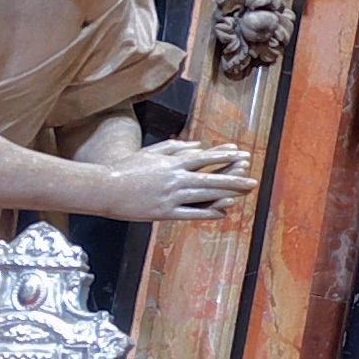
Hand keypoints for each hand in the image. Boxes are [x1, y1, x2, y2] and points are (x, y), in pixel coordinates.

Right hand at [93, 139, 253, 222]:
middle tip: (253, 180)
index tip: (240, 155)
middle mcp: (175, 179)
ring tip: (244, 194)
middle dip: (234, 179)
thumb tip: (198, 146)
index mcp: (171, 163)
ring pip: (205, 195)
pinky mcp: (164, 212)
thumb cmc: (126, 168)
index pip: (204, 158)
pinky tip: (222, 212)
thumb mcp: (151, 152)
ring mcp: (171, 196)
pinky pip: (192, 213)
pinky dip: (208, 212)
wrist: (105, 188)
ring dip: (227, 194)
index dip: (224, 157)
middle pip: (211, 178)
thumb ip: (175, 148)